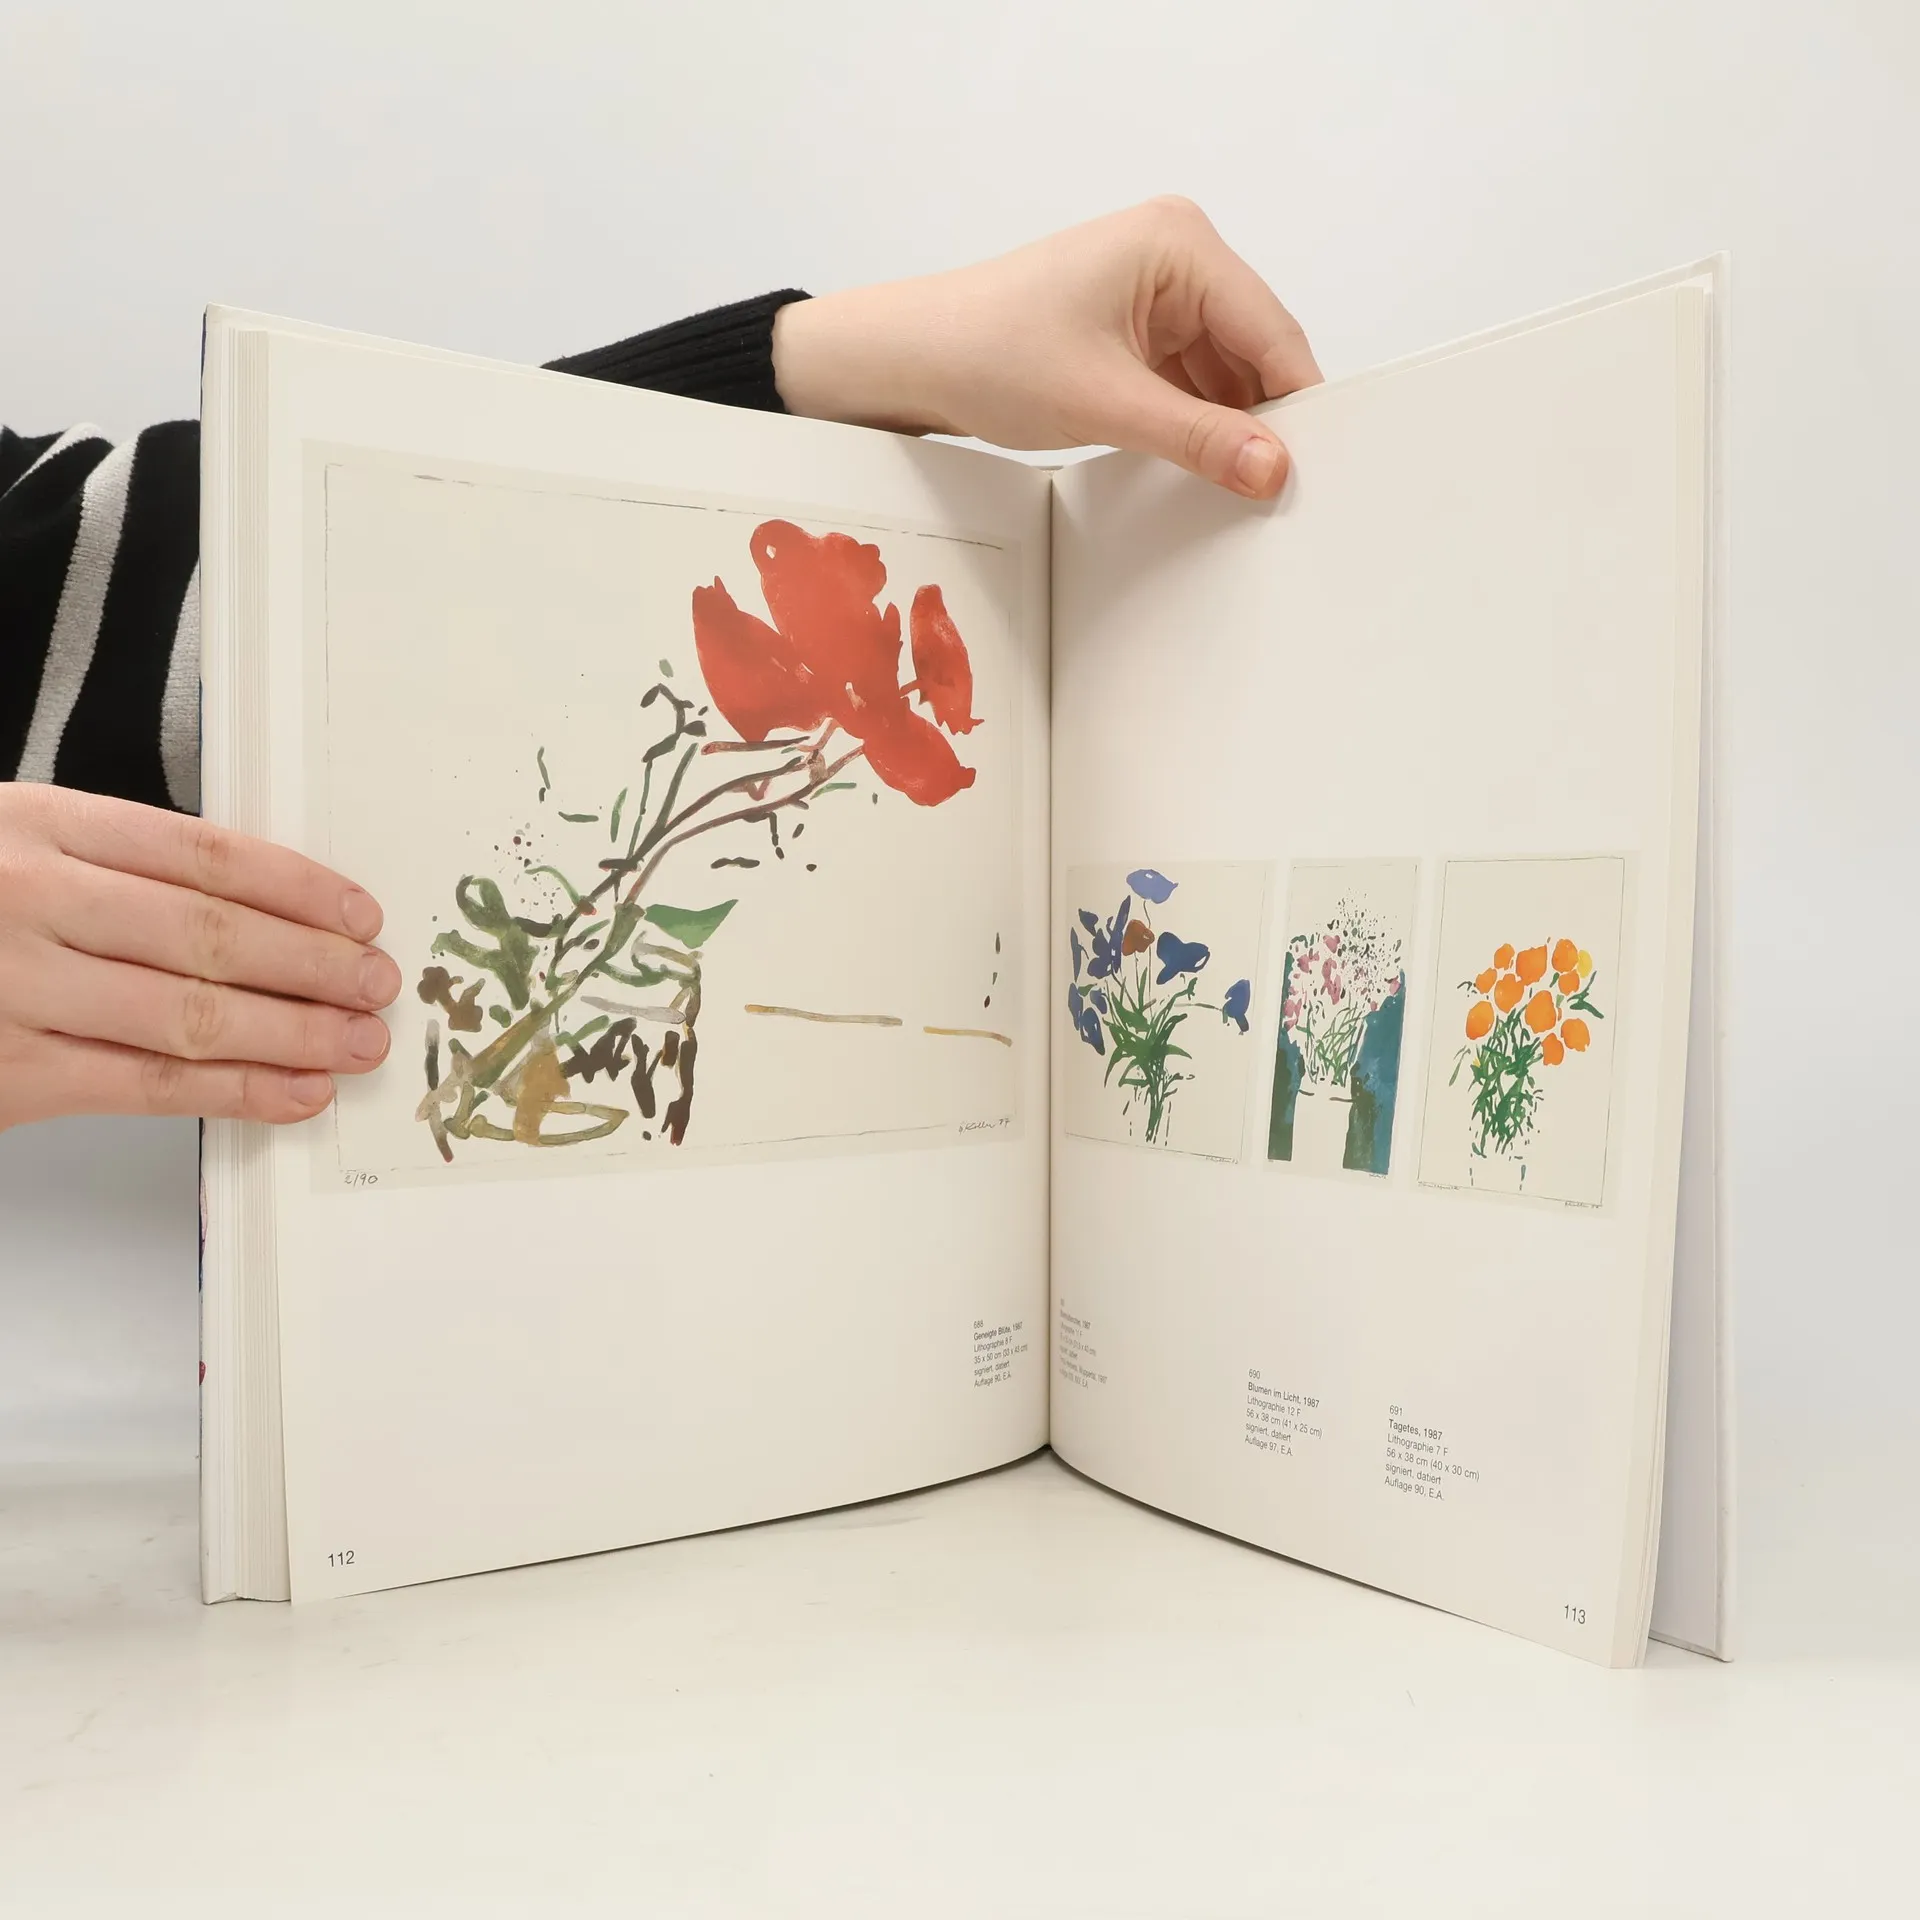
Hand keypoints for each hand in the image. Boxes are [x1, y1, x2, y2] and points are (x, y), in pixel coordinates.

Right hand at [0, 784, 399, 1129]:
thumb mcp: (11, 844)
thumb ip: (113, 865)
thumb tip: (256, 907)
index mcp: (39, 825)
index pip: (204, 854)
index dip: (298, 888)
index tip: (358, 914)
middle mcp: (32, 901)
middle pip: (212, 936)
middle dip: (315, 965)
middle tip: (377, 983)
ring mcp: (17, 988)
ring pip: (193, 1015)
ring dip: (295, 1034)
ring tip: (357, 1041)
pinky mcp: (12, 1074)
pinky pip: (147, 1086)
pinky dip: (236, 1093)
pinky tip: (293, 1093)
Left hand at [772, 197, 1321, 498]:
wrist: (914, 359)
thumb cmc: (988, 351)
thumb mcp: (1106, 403)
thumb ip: (1197, 438)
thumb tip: (1271, 468)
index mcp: (1180, 243)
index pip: (1271, 329)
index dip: (1298, 402)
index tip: (1317, 467)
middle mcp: (1178, 254)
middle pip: (1255, 350)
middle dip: (1263, 417)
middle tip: (1281, 489)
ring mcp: (1159, 291)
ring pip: (1226, 371)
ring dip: (1227, 426)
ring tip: (1238, 485)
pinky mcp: (1138, 327)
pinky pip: (1192, 380)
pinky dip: (1197, 422)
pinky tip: (1202, 466)